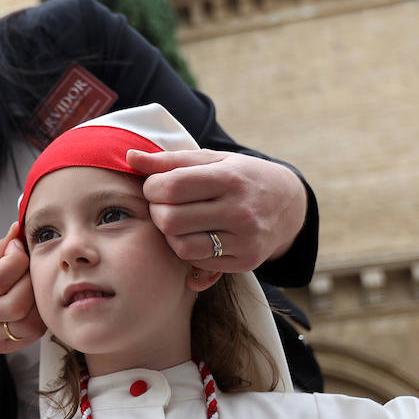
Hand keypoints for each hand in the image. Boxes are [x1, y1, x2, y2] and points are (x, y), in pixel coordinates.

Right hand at [0, 222, 45, 352]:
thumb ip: (2, 245)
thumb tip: (20, 227)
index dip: (16, 261)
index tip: (17, 250)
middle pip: (16, 303)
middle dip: (30, 281)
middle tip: (29, 269)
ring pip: (27, 322)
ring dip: (38, 301)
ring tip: (33, 286)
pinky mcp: (2, 345)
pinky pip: (32, 333)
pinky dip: (39, 316)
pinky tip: (33, 302)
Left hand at [127, 149, 306, 271]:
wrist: (288, 203)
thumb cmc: (241, 176)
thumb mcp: (212, 160)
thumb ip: (169, 160)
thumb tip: (130, 157)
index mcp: (229, 179)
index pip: (171, 186)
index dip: (152, 187)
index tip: (156, 186)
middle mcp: (239, 211)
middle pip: (170, 220)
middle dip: (157, 212)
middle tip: (164, 205)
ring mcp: (244, 240)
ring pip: (181, 247)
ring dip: (169, 235)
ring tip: (178, 221)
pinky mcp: (245, 262)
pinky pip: (198, 262)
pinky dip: (189, 249)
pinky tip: (196, 235)